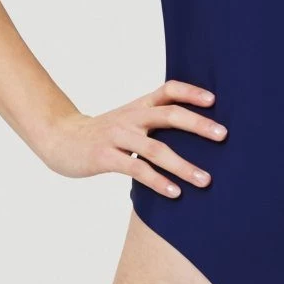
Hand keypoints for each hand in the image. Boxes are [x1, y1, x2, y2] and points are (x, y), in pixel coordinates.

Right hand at [40, 79, 226, 198]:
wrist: (60, 139)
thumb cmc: (103, 133)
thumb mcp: (129, 120)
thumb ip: (155, 121)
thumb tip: (196, 130)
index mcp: (139, 106)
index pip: (168, 90)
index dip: (191, 92)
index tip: (214, 100)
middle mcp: (131, 117)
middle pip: (168, 115)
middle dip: (198, 124)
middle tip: (223, 135)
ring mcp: (117, 136)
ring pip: (155, 148)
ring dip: (183, 165)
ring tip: (205, 180)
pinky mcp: (105, 157)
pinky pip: (136, 169)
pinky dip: (157, 181)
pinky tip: (174, 192)